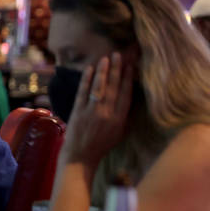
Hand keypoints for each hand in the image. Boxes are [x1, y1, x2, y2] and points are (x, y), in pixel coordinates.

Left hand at [61, 51, 134, 167]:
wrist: (81, 156)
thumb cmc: (102, 145)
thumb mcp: (120, 132)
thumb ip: (126, 115)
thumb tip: (131, 98)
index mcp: (119, 118)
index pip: (126, 94)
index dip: (128, 78)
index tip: (131, 65)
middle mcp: (107, 113)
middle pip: (113, 87)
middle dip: (117, 69)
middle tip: (119, 55)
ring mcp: (91, 111)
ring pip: (99, 87)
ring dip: (103, 71)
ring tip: (106, 58)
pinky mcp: (77, 111)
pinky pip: (83, 92)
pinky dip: (86, 80)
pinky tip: (90, 69)